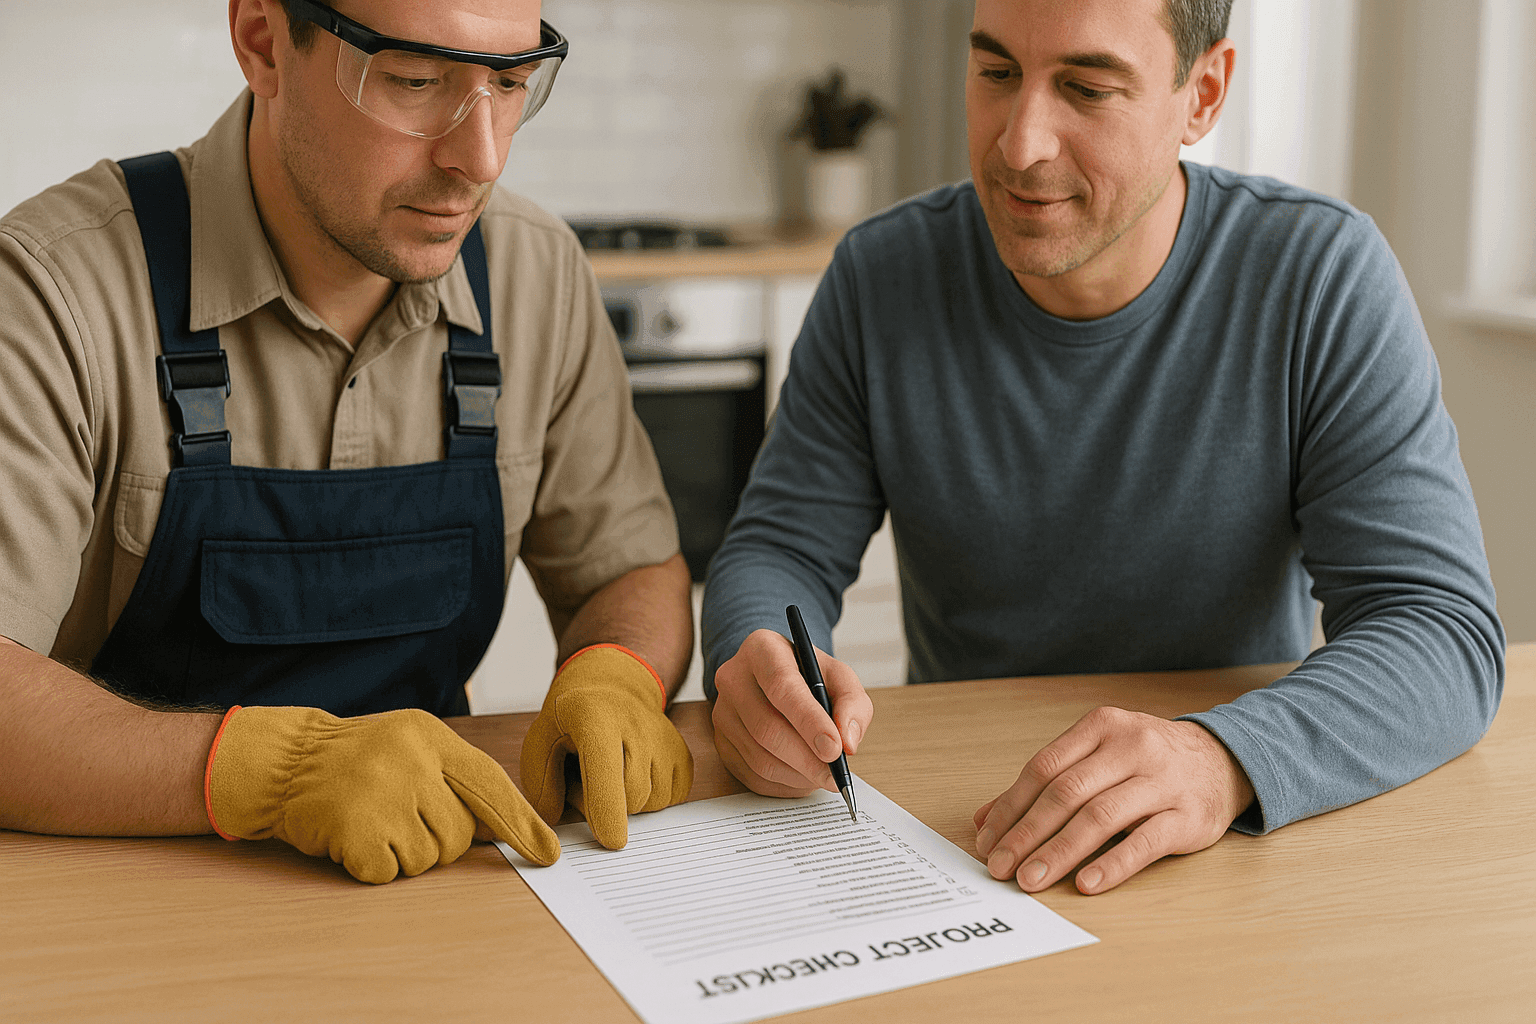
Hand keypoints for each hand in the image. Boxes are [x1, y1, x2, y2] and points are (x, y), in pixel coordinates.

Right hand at [206, 705, 559, 883]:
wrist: (282, 763)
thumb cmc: (355, 760)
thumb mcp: (410, 748)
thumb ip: (455, 780)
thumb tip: (503, 831)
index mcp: (429, 737)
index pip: (489, 783)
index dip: (521, 822)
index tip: (547, 852)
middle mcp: (409, 761)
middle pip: (458, 834)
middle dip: (438, 841)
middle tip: (400, 819)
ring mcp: (381, 795)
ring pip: (427, 858)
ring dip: (404, 854)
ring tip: (375, 823)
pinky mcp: (355, 830)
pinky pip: (389, 873)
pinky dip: (373, 866)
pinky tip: (354, 839)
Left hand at [520, 644, 692, 849]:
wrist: (612, 689)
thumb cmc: (571, 722)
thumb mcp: (539, 742)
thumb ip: (541, 784)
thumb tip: (557, 820)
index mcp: (594, 717)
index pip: (606, 772)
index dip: (607, 810)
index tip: (612, 841)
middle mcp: (637, 725)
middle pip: (632, 796)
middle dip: (607, 807)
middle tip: (585, 783)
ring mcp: (665, 740)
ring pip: (654, 801)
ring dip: (629, 804)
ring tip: (610, 778)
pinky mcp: (682, 755)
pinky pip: (672, 799)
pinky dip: (651, 800)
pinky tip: (633, 778)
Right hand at [711, 628, 872, 797]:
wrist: (773, 680)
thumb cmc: (808, 677)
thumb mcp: (839, 676)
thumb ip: (852, 703)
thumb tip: (847, 742)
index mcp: (762, 650)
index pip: (781, 686)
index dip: (809, 721)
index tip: (834, 749)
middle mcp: (733, 678)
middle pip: (767, 728)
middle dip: (807, 759)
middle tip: (835, 775)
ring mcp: (722, 712)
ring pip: (759, 757)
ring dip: (798, 775)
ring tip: (823, 775)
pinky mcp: (721, 742)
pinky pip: (752, 775)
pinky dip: (784, 784)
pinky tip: (803, 777)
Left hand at [973, 707, 1254, 894]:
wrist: (1223, 760)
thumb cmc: (1146, 762)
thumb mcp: (1097, 757)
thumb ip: (1044, 783)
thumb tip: (985, 819)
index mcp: (1101, 727)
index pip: (1043, 768)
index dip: (1010, 807)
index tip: (986, 840)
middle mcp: (1131, 747)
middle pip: (1066, 793)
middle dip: (1026, 834)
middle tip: (1000, 867)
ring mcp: (1162, 780)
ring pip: (1100, 817)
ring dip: (1059, 853)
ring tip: (1031, 880)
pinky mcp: (1189, 816)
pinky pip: (1145, 842)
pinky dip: (1112, 864)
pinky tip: (1085, 883)